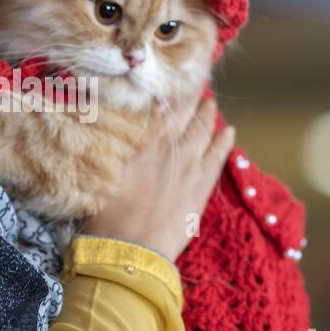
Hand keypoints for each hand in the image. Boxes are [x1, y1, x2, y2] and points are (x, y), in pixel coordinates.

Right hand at [80, 94, 233, 262]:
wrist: (131, 254)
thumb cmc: (106, 215)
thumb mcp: (100, 173)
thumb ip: (111, 144)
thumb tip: (103, 120)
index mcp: (147, 142)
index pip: (166, 106)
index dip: (173, 90)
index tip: (174, 77)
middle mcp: (173, 150)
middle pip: (188, 115)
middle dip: (193, 99)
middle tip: (196, 85)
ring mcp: (191, 170)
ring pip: (206, 133)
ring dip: (208, 115)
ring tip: (210, 102)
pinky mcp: (201, 191)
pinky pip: (218, 159)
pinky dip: (224, 142)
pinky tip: (229, 132)